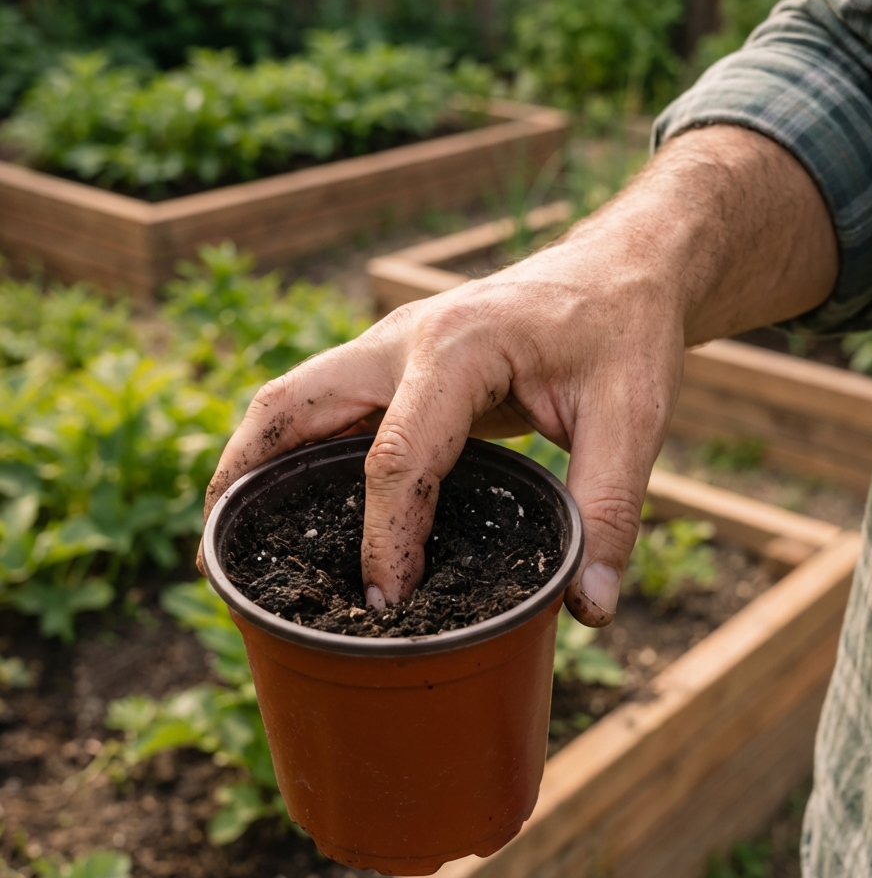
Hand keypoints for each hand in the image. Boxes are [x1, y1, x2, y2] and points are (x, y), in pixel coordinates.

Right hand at [201, 125, 837, 624]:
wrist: (622, 269)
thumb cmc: (624, 332)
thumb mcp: (634, 418)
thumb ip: (609, 509)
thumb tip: (589, 608)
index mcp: (456, 348)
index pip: (396, 456)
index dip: (385, 538)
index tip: (388, 602)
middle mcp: (402, 339)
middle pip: (293, 406)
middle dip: (248, 481)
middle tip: (230, 566)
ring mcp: (391, 344)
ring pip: (293, 399)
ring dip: (255, 463)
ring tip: (236, 541)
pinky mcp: (397, 361)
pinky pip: (325, 405)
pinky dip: (294, 452)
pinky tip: (298, 504)